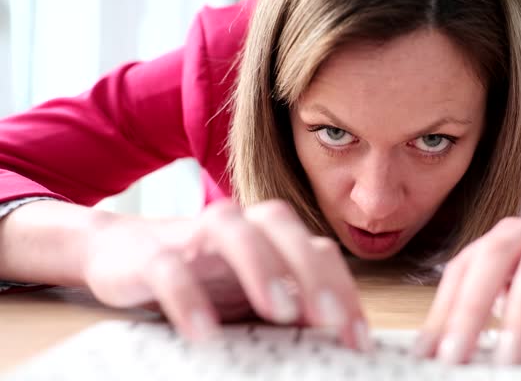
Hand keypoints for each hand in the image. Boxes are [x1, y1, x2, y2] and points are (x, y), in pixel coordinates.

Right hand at [82, 199, 369, 349]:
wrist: (120, 251)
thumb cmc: (199, 273)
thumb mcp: (250, 290)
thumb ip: (290, 302)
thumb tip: (336, 335)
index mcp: (267, 236)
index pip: (316, 250)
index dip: (343, 289)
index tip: (357, 338)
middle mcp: (237, 227)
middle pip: (281, 225)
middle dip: (311, 270)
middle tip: (330, 318)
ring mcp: (194, 237)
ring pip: (231, 228)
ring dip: (261, 266)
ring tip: (280, 311)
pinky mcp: (151, 256)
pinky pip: (171, 269)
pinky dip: (189, 298)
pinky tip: (206, 333)